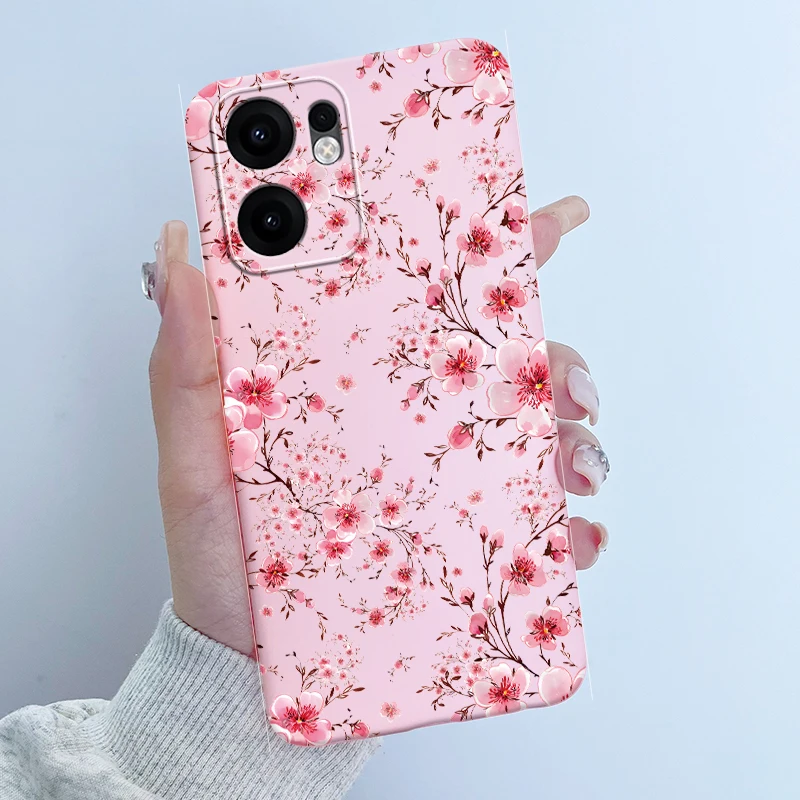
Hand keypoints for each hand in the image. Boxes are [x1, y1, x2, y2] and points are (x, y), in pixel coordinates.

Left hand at [146, 195, 607, 655]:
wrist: (245, 661)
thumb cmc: (221, 557)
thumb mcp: (195, 462)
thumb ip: (188, 371)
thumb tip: (178, 254)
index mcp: (356, 381)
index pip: (424, 297)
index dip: (488, 248)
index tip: (551, 216)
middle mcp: (411, 422)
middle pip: (504, 364)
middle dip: (556, 358)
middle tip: (564, 381)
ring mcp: (445, 483)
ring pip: (537, 437)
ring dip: (574, 437)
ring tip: (573, 462)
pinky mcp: (466, 545)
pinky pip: (538, 527)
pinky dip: (572, 526)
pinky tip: (574, 534)